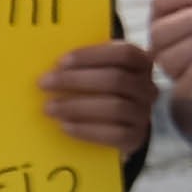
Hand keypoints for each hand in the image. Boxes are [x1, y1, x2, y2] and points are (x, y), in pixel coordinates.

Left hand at [41, 42, 157, 160]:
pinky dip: (87, 129)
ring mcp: (143, 113)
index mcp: (141, 64)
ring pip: (115, 107)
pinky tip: (65, 126)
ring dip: (76, 107)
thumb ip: (86, 64)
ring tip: (49, 108)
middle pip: (115, 80)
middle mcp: (147, 87)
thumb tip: (54, 65)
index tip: (60, 62)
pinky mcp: (136, 136)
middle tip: (44, 84)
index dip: (92, 56)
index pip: (124, 54)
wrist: (120, 124)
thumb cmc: (103, 90)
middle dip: (75, 80)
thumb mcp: (100, 70)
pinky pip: (114, 134)